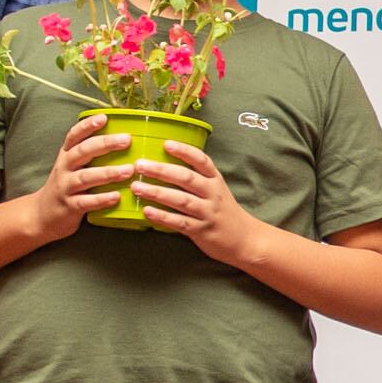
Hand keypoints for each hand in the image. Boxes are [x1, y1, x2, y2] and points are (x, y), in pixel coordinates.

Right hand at [28, 113, 135, 238]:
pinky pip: (86, 202)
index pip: (74, 136)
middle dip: (105, 144)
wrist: (42, 216)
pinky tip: (116, 196)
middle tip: (126, 140)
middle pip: (82, 152)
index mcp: (66, 155)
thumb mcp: (72, 167)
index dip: (87, 125)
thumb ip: (90, 155)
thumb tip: (122, 140)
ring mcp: (65, 187)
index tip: (104, 117)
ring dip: (108, 173)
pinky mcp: (69, 207)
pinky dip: (101, 199)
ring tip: (128, 170)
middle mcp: (63, 168)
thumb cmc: (66, 187)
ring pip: (85, 177)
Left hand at [130, 141, 263, 263]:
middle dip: (161, 170)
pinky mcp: (202, 230)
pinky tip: (147, 211)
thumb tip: (163, 165)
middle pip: (186, 178)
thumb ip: (196, 178)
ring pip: (181, 200)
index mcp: (215, 180)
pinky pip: (180, 222)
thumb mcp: (216, 190)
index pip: (201, 160)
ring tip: (137, 187)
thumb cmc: (223, 211)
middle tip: (140, 165)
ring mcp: (208, 212)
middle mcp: (213, 194)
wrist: (244, 239)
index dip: (184, 151)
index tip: (166, 143)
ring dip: (157, 192)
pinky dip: (163, 217)